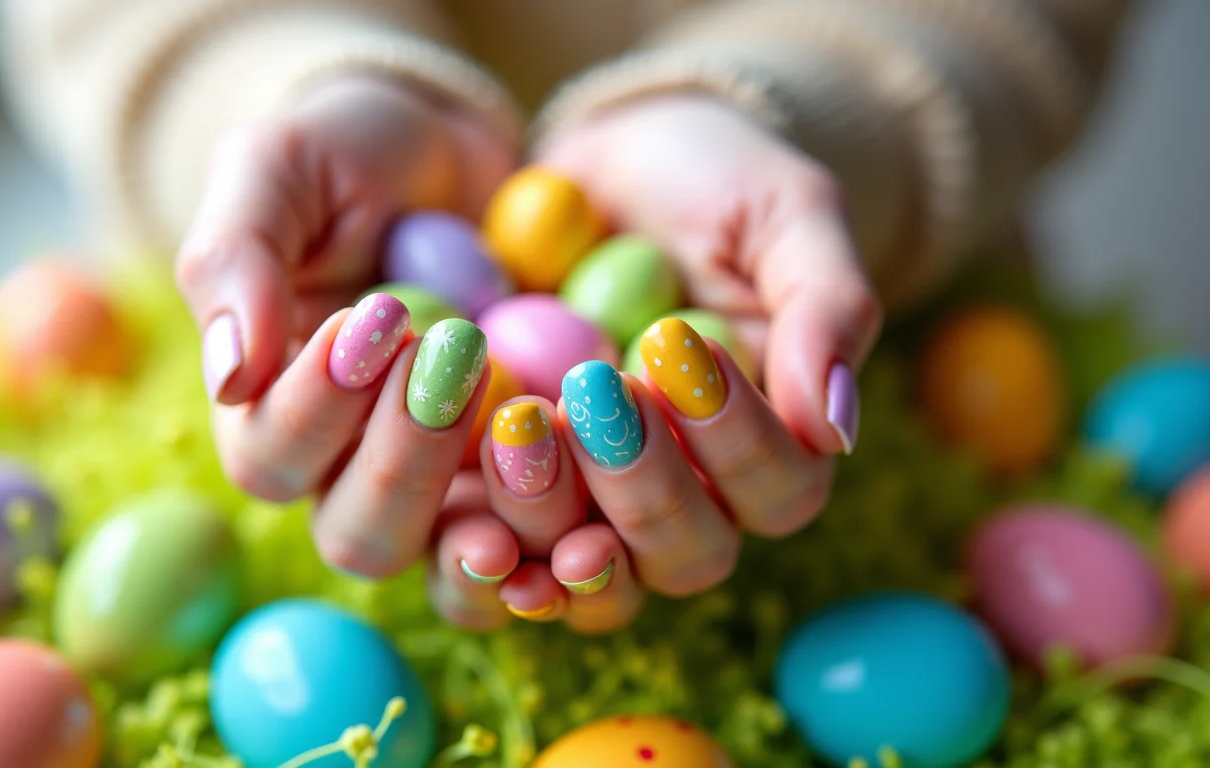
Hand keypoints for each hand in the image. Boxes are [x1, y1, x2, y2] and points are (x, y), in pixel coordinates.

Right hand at [175, 75, 518, 582]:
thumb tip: (228, 378)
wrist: (455, 154)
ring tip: (522, 410)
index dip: (314, 409)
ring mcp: (450, 480)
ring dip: (483, 506)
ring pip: (449, 558)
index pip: (269, 459)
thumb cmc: (347, 156)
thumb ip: (236, 261)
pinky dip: (565, 528)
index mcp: (272, 410)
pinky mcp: (531, 472)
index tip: (372, 318)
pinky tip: (591, 492)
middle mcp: (353, 467)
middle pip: (358, 535)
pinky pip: (545, 535)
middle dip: (403, 460)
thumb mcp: (278, 172)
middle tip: (453, 353)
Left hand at [465, 95, 883, 628]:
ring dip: (554, 515)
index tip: (676, 345)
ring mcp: (592, 505)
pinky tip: (463, 516)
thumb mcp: (787, 215)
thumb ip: (827, 309)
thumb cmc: (715, 185)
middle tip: (593, 389)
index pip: (779, 490)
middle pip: (686, 555)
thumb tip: (836, 428)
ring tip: (518, 425)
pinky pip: (496, 554)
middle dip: (644, 486)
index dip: (737, 442)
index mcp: (772, 446)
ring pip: (589, 576)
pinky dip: (478, 548)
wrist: (604, 168)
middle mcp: (689, 496)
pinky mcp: (505, 491)